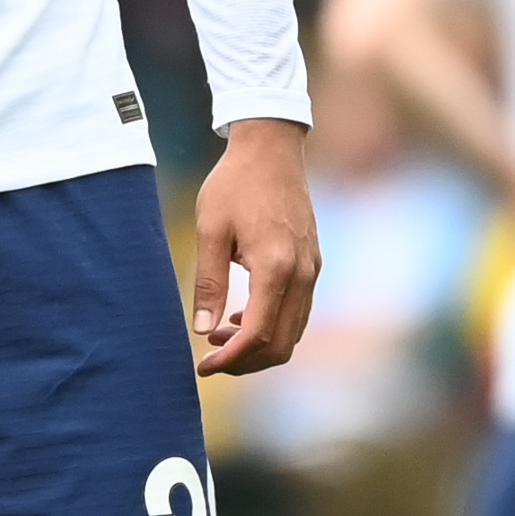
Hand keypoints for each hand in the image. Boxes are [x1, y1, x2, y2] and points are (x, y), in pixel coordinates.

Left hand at [192, 119, 322, 375]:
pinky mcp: (312, 263)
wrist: (271, 148)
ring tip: (218, 337)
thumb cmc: (234, 184)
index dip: (231, 359)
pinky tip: (240, 317)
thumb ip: (208, 282)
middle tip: (210, 360)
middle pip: (282, 344)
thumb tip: (201, 330)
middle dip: (246, 362)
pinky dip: (273, 326)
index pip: (259, 334)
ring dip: (259, 345)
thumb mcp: (210, 230)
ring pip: (294, 332)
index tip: (203, 367)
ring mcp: (312, 269)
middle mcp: (303, 274)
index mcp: (276, 267)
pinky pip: (298, 311)